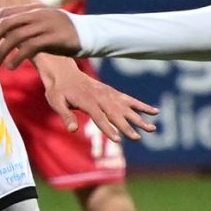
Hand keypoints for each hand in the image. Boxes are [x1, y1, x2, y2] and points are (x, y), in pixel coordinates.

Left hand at [0, 4, 81, 69]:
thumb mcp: (47, 22)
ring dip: (1, 53)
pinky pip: (29, 47)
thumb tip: (12, 34)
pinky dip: (16, 58)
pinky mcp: (53, 38)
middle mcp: (38, 14)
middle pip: (6, 24)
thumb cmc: (67, 32)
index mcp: (35, 9)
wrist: (92, 34)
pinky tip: (11, 67)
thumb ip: (31, 24)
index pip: (6, 12)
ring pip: (15, 37)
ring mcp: (45, 25)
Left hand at [34, 54, 156, 140]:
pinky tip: (154, 111)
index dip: (108, 129)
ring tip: (153, 128)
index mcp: (87, 101)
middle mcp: (101, 97)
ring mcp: (109, 94)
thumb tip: (72, 130)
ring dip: (140, 118)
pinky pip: (129, 100)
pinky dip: (142, 106)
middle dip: (127, 127)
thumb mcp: (56, 101)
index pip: (99, 117)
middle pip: (116, 114)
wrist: (63, 71)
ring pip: (127, 108)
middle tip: (138, 138)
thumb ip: (65, 115)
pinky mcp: (113, 92)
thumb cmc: (58, 89)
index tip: (118, 140)